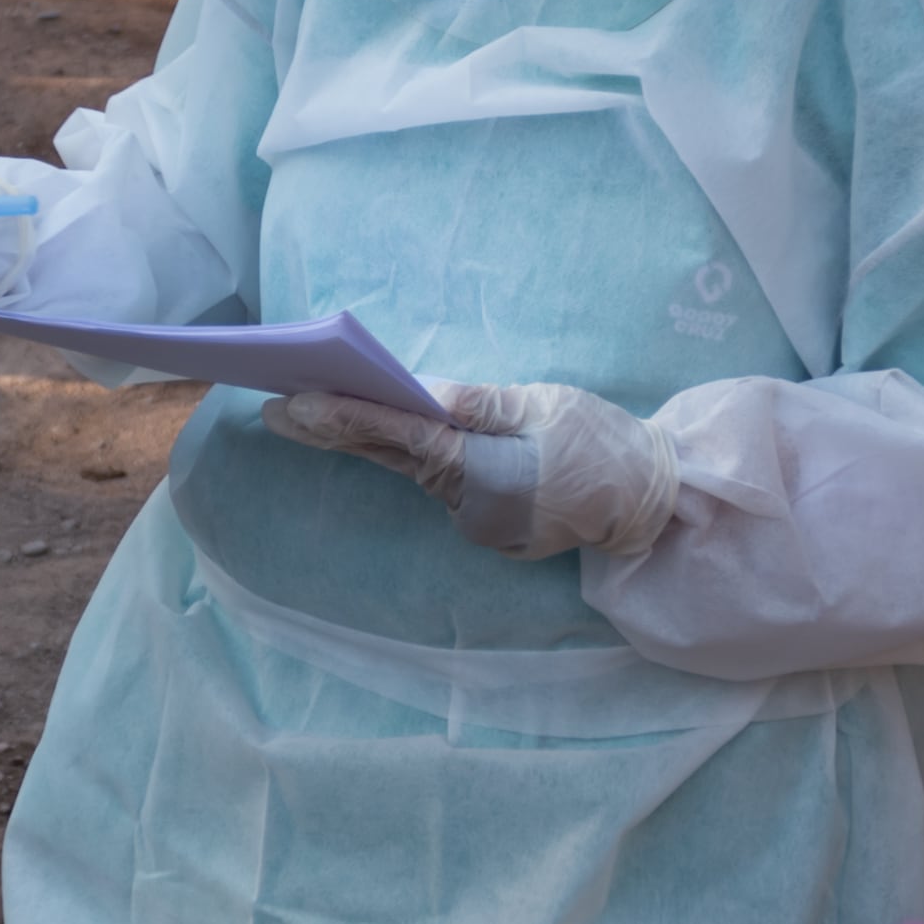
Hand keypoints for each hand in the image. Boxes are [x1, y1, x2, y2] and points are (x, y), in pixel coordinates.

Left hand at [263, 381, 681, 558]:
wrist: (648, 502)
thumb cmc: (602, 442)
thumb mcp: (546, 404)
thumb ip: (481, 404)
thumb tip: (421, 393)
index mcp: (486, 469)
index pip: (402, 437)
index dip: (345, 418)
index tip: (297, 404)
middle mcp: (471, 506)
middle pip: (391, 460)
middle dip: (331, 432)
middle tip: (274, 412)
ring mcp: (478, 525)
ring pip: (417, 473)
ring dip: (371, 443)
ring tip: (314, 415)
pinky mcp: (487, 531)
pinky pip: (445, 485)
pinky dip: (418, 461)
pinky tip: (387, 437)